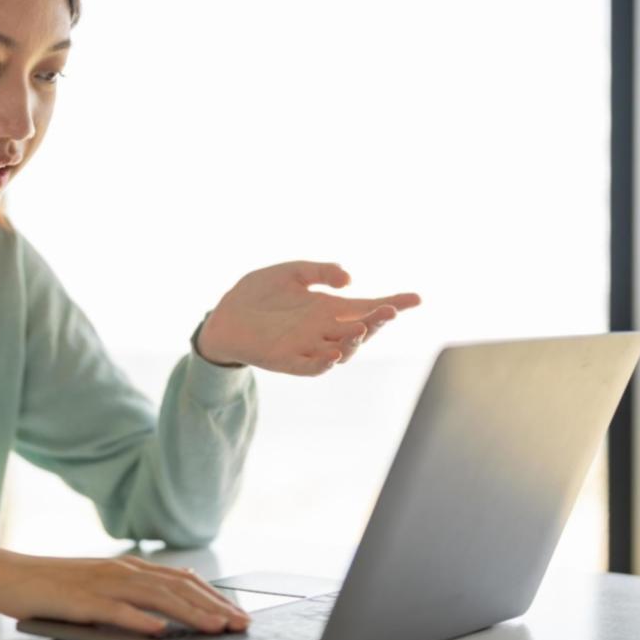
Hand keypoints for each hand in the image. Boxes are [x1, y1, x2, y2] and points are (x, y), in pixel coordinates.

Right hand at [0, 546, 250, 635]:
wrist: (12, 576)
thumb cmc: (59, 586)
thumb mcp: (104, 583)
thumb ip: (136, 590)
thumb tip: (173, 603)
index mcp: (130, 567)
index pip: (183, 580)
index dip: (213, 596)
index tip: (238, 613)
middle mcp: (122, 571)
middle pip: (178, 587)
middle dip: (213, 606)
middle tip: (240, 624)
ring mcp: (103, 585)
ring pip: (155, 597)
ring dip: (188, 613)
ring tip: (214, 628)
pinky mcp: (82, 601)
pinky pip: (115, 611)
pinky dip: (140, 620)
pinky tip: (159, 630)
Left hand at [196, 261, 420, 375]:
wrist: (224, 314)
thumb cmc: (259, 293)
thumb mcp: (292, 272)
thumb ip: (320, 272)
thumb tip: (349, 279)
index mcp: (329, 310)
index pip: (367, 308)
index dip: (392, 304)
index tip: (416, 298)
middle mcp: (323, 331)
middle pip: (360, 331)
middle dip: (377, 322)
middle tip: (388, 311)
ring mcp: (307, 347)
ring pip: (341, 351)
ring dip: (354, 343)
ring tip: (364, 328)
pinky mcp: (286, 361)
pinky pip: (310, 367)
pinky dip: (323, 363)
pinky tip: (333, 355)